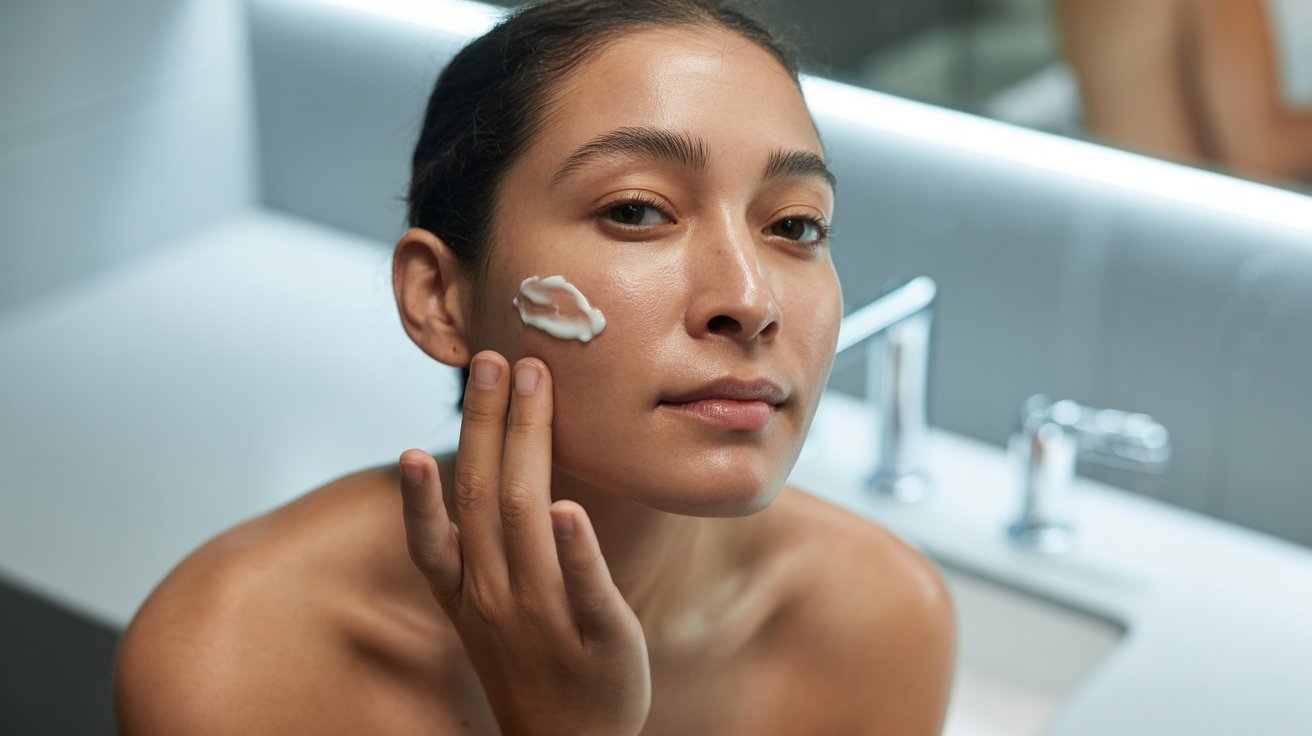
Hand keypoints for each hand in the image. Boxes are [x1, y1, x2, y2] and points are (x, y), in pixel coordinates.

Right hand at [397, 350, 651, 735]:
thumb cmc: (531, 665)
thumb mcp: (486, 612)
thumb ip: (479, 549)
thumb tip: (481, 474)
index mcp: (467, 596)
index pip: (435, 533)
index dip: (420, 482)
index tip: (417, 430)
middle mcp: (496, 601)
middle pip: (484, 501)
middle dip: (488, 423)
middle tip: (496, 356)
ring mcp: (544, 619)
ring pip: (526, 523)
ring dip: (526, 449)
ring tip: (530, 386)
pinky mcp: (599, 639)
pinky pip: (584, 587)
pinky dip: (574, 548)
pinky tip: (569, 506)